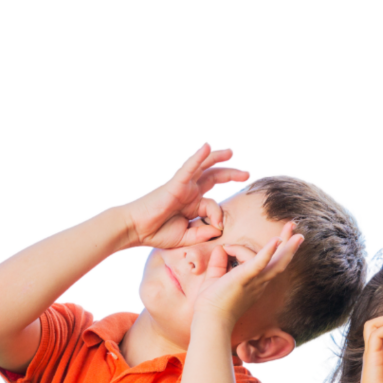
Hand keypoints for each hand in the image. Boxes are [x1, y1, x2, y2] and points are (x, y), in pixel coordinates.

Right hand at [122, 140, 251, 249]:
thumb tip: (219, 228)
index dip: (219, 215)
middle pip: (213, 177)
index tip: (218, 227)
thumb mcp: (186, 236)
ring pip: (204, 166)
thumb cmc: (157, 233)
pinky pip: (188, 167)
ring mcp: (183, 185)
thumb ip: (203, 232)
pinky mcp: (175, 183)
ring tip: (231, 152)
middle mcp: (189, 191)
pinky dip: (198, 156)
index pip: (213, 204)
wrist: (135, 229)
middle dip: (231, 174)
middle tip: (247, 174)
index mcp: (192, 204)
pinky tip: (207, 146)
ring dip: (218, 157)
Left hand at [191, 221, 304, 325]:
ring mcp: (255, 281)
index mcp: (255, 283)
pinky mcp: (245, 278)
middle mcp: (260, 282)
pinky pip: (260, 263)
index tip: (232, 245)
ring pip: (277, 262)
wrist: (210, 321)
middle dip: (289, 244)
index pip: (262, 261)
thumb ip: (219, 264)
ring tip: (294, 230)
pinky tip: (276, 240)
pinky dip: (268, 251)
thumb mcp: (215, 279)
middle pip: (279, 261)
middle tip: (295, 228)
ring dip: (287, 245)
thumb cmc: (212, 305)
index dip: (254, 248)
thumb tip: (220, 248)